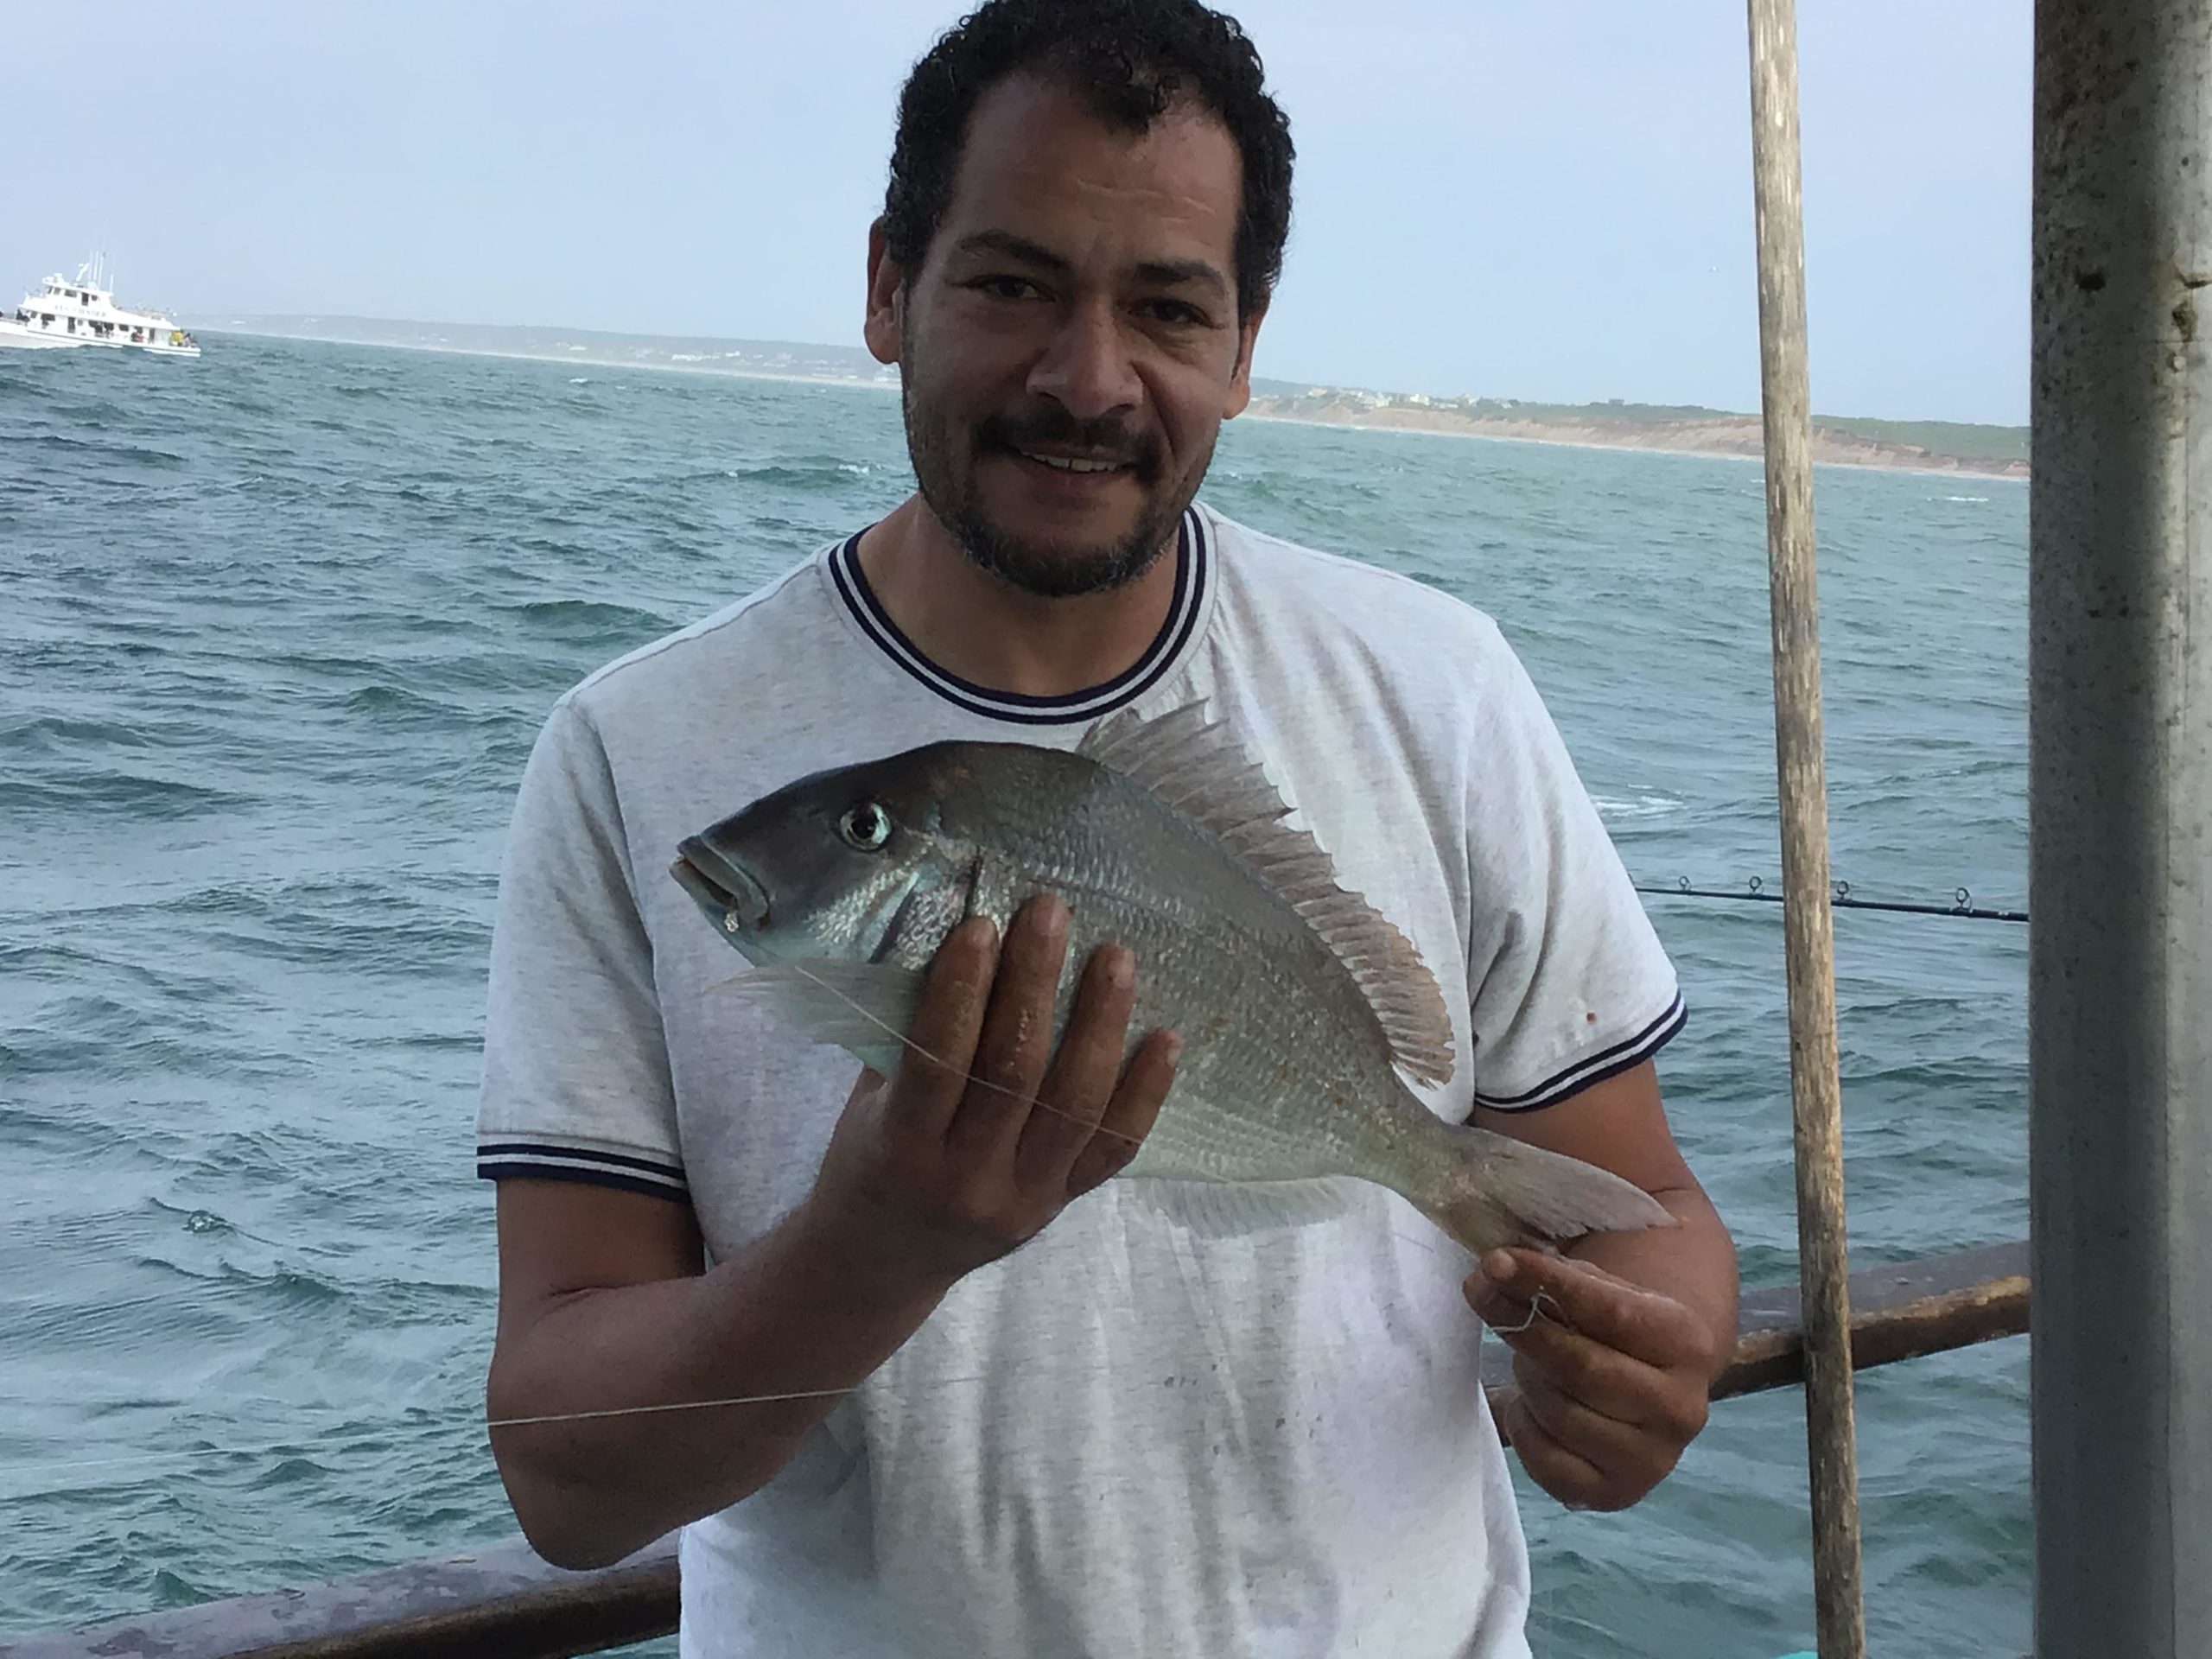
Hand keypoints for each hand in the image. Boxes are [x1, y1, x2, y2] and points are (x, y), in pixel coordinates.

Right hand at [805, 894, 1178, 1293]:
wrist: (884, 1260)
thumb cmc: (868, 1157)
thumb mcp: (866, 1101)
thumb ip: (902, 1034)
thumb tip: (944, 931)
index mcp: (901, 1149)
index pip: (936, 1061)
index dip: (960, 991)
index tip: (982, 925)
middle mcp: (966, 1179)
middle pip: (1013, 1074)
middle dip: (1034, 985)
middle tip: (1051, 914)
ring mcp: (1024, 1198)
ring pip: (1074, 1106)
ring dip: (1101, 1025)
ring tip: (1115, 958)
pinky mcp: (1063, 1205)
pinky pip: (1114, 1148)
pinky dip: (1145, 1092)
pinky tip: (1166, 1038)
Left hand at [1464, 1248, 1719, 1510]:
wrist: (1651, 1390)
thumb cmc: (1619, 1330)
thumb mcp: (1605, 1292)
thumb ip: (1552, 1277)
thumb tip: (1488, 1274)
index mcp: (1687, 1344)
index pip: (1610, 1312)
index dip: (1547, 1284)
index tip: (1495, 1263)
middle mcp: (1681, 1408)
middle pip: (1581, 1367)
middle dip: (1525, 1332)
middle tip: (1488, 1302)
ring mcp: (1652, 1460)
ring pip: (1560, 1412)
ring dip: (1527, 1378)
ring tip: (1529, 1361)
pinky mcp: (1616, 1494)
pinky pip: (1545, 1458)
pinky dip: (1522, 1425)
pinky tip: (1531, 1406)